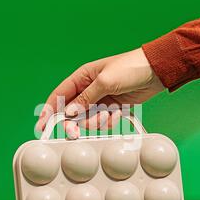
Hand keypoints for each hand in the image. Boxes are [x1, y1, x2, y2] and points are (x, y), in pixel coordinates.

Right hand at [36, 47, 164, 137]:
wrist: (156, 72)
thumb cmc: (130, 68)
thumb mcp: (105, 81)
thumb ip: (86, 98)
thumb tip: (70, 112)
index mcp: (82, 77)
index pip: (59, 95)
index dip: (49, 111)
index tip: (42, 126)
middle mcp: (89, 89)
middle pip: (72, 112)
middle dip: (74, 123)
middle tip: (75, 132)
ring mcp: (101, 99)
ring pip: (88, 119)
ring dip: (96, 122)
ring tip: (109, 115)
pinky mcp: (113, 108)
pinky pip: (103, 121)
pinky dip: (109, 121)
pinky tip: (118, 113)